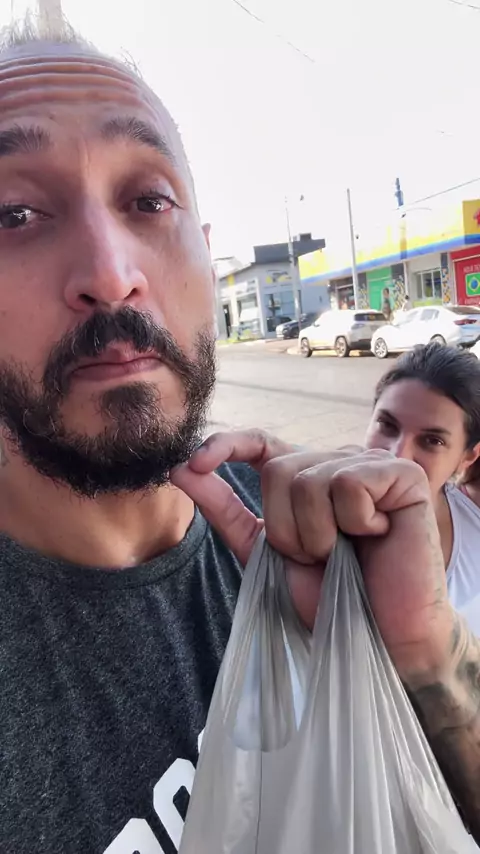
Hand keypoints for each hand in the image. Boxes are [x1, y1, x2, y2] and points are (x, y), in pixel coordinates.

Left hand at [171, 430, 455, 683]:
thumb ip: (226, 509)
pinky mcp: (402, 476)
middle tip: (319, 558)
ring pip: (310, 480)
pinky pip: (348, 483)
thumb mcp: (264, 552)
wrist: (381, 637)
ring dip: (318, 535)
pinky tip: (376, 536)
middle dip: (285, 529)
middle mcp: (336, 462)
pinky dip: (354, 523)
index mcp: (306, 477)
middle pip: (279, 470)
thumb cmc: (329, 597)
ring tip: (347, 554)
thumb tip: (181, 469)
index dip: (226, 445)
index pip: (261, 443)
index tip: (195, 465)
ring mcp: (371, 465)